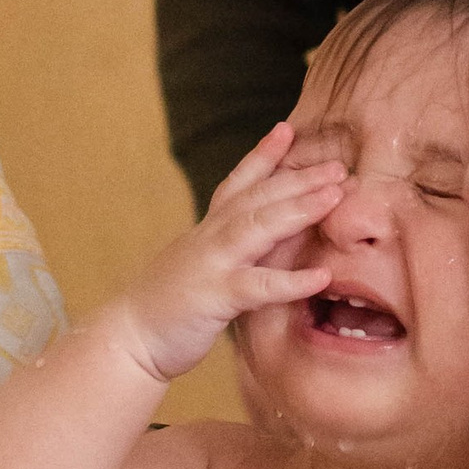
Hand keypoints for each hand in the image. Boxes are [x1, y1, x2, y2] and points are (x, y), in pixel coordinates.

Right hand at [111, 124, 344, 383]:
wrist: (129, 339)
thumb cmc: (169, 307)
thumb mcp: (202, 267)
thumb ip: (231, 250)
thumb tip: (270, 239)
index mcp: (207, 230)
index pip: (238, 183)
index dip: (262, 155)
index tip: (288, 129)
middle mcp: (209, 238)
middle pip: (258, 197)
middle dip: (299, 177)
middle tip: (338, 165)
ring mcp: (210, 264)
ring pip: (258, 226)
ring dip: (299, 209)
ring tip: (336, 196)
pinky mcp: (213, 297)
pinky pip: (257, 286)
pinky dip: (291, 280)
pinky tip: (322, 276)